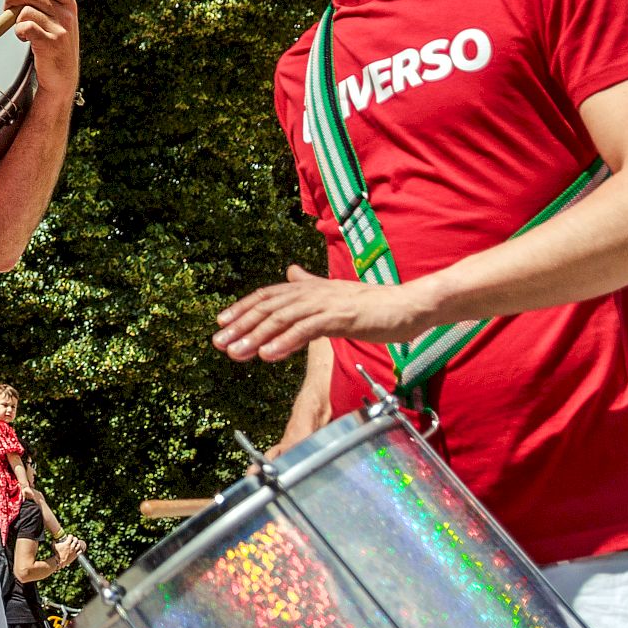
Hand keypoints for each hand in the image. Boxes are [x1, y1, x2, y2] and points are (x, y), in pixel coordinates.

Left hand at [5, 0, 80, 98]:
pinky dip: (19, 31)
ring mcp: (60, 30)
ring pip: (25, 10)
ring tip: (21, 29)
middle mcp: (66, 15)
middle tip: (9, 7)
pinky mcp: (50, 44)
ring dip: (15, 19)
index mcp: (69, 4)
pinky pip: (25, 26)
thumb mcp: (61, 14)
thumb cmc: (56, 43)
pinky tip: (23, 38)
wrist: (61, 79)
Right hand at [53, 534, 85, 566]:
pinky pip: (80, 551)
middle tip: (73, 539)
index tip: (69, 536)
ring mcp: (74, 551)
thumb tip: (53, 540)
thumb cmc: (56, 554)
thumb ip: (54, 542)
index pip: (71, 536)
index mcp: (67, 543)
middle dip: (75, 538)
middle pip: (76, 540)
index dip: (70, 535)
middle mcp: (71, 547)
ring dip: (78, 543)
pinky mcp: (75, 555)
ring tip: (76, 543)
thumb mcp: (54, 546)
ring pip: (79, 545)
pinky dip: (79, 549)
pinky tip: (78, 549)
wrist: (59, 561)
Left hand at [213, 265, 438, 361]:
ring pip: (282, 318)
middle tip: (218, 343)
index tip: (221, 324)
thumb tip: (290, 272)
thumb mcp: (335, 294)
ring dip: (256, 336)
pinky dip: (285, 341)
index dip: (243, 308)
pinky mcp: (341, 317)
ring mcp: (326, 303)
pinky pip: (306, 330)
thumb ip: (310, 285)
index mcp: (309, 287)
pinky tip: (268, 355)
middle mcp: (313, 291)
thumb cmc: (373, 305)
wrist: (409, 306)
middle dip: (240, 326)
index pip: (267, 296)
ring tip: (236, 353)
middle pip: (268, 307)